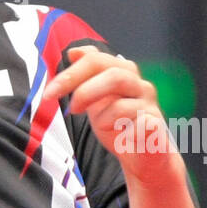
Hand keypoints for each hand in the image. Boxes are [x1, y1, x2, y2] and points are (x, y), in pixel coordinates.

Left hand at [42, 45, 185, 187]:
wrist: (144, 156)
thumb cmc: (117, 124)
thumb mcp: (95, 97)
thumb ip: (86, 74)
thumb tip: (73, 51)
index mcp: (123, 72)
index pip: (96, 60)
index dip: (70, 74)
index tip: (50, 92)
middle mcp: (140, 84)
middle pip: (113, 74)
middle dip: (84, 91)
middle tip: (71, 109)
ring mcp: (150, 105)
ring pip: (121, 104)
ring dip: (103, 117)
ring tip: (102, 126)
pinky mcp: (157, 128)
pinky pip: (138, 127)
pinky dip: (123, 135)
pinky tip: (123, 140)